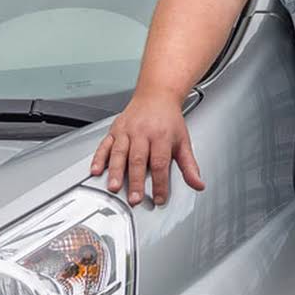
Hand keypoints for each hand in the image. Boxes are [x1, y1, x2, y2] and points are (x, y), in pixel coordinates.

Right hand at [89, 91, 204, 205]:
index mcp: (162, 136)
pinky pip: (104, 144)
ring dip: (115, 171)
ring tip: (114, 187)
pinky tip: (96, 170)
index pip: (160, 163)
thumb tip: (198, 184)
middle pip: (138, 159)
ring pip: (119, 152)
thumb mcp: (183, 141)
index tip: (160, 198)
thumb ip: (189, 166)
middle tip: (134, 198)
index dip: (160, 183)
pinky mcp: (115, 129)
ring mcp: (127, 131)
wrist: (157, 95)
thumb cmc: (169, 120)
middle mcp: (143, 132)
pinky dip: (99, 158)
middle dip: (135, 181)